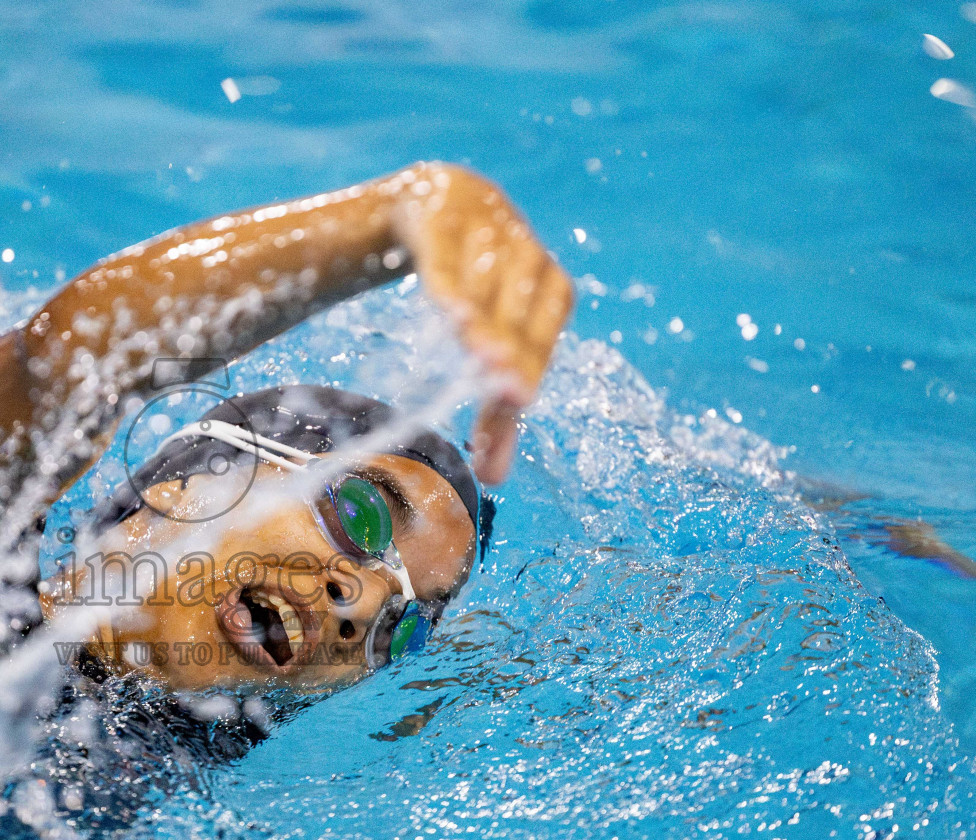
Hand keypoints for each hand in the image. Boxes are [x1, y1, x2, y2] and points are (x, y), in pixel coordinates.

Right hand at [392, 163, 574, 485]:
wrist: (442, 203)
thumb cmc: (478, 291)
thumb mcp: (490, 348)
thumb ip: (495, 411)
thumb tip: (496, 481)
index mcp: (553, 295)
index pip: (541, 345)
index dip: (529, 374)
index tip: (516, 407)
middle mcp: (530, 262)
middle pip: (521, 318)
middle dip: (514, 355)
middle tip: (510, 395)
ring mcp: (489, 237)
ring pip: (490, 288)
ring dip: (486, 323)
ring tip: (482, 359)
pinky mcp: (446, 222)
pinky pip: (450, 260)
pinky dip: (452, 287)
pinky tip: (451, 314)